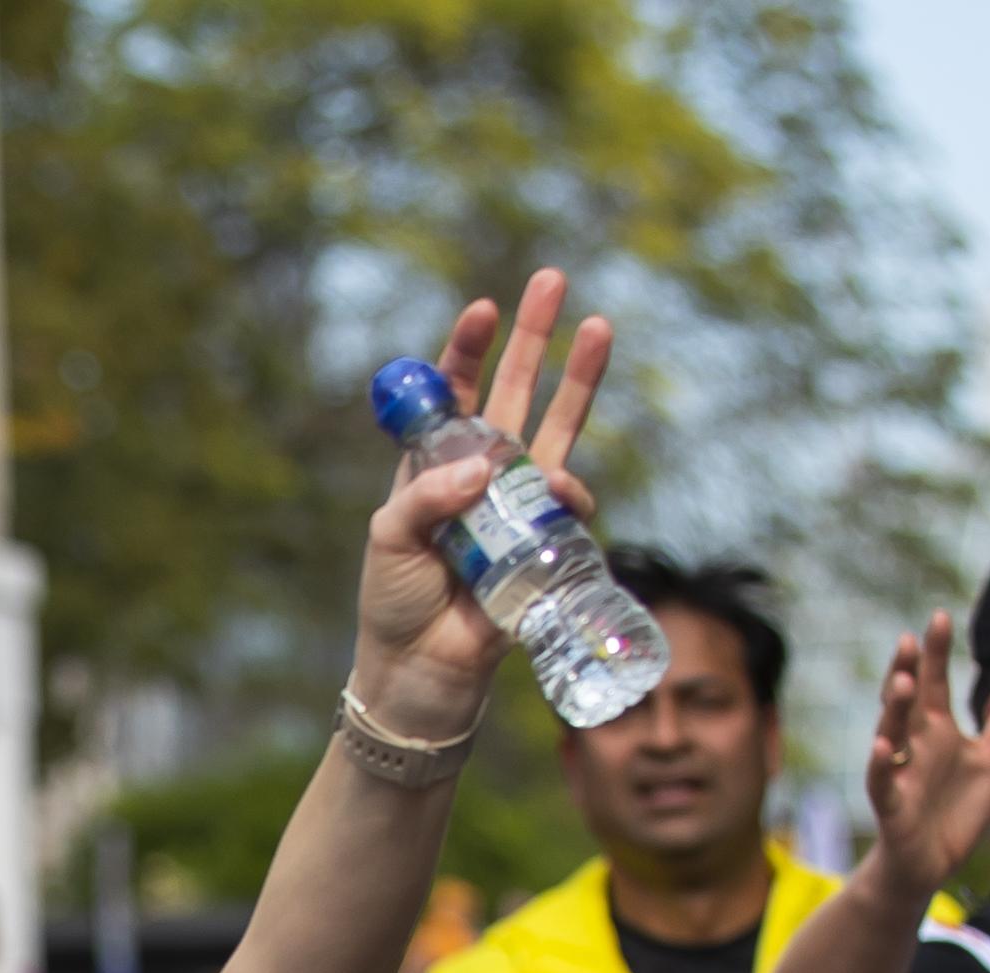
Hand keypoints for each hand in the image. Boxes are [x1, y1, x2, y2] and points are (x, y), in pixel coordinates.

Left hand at [349, 270, 612, 746]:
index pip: (454, 394)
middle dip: (534, 336)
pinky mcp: (545, 540)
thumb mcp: (389, 540)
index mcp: (432, 465)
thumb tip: (486, 467)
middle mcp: (479, 474)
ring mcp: (516, 504)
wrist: (423, 675)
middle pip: (514, 391)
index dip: (469, 351)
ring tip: (600, 325)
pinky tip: (564, 491)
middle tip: (553, 280)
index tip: (483, 308)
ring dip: (579, 377)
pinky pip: (568, 501)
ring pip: (555, 427)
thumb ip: (427, 498)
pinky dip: (569, 491)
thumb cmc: (394, 605)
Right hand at [860, 612, 989, 902]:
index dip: (935, 653)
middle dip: (907, 671)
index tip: (938, 616)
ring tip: (900, 683)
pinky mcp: (893, 806)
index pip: (935, 683)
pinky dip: (881, 765)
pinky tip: (883, 747)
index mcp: (938, 730)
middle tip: (909, 639)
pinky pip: (883, 782)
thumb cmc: (955, 808)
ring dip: (893, 711)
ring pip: (891, 735)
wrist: (929, 864)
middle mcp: (914, 745)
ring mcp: (900, 773)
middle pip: (908, 701)